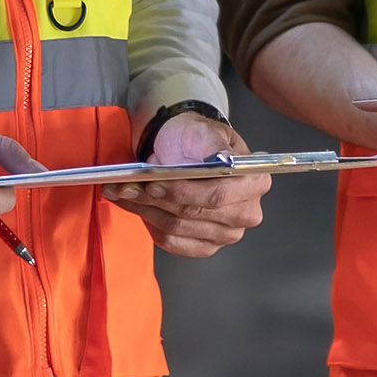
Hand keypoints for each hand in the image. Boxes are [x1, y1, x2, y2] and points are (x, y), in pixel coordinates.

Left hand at [105, 112, 271, 256]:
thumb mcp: (205, 131)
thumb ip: (212, 144)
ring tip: (121, 193)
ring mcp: (227, 234)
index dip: (182, 192)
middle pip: (193, 213)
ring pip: (177, 228)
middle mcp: (246, 212)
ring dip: (145, 210)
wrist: (186, 151)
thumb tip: (215, 159)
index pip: (217, 195)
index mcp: (254, 181)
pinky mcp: (206, 246)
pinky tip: (136, 208)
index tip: (152, 183)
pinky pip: (172, 243)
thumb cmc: (196, 139)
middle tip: (125, 186)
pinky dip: (149, 224)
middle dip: (154, 200)